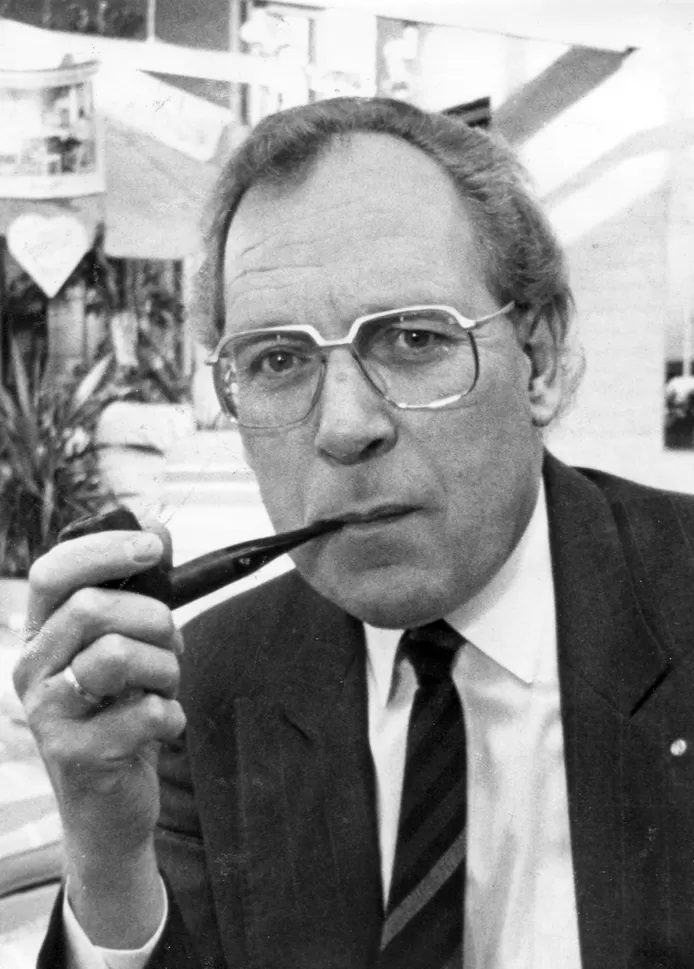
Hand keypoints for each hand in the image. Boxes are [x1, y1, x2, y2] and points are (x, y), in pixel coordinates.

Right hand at [12, 526, 185, 945]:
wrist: (109, 804)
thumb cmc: (120, 714)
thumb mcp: (127, 649)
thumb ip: (137, 594)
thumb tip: (156, 529)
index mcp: (41, 634)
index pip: (52, 572)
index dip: (104, 549)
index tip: (154, 544)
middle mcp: (32, 669)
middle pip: (93, 608)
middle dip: (154, 619)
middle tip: (170, 645)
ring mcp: (48, 714)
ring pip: (117, 655)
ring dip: (164, 668)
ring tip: (164, 688)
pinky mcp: (76, 755)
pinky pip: (145, 713)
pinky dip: (172, 716)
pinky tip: (161, 727)